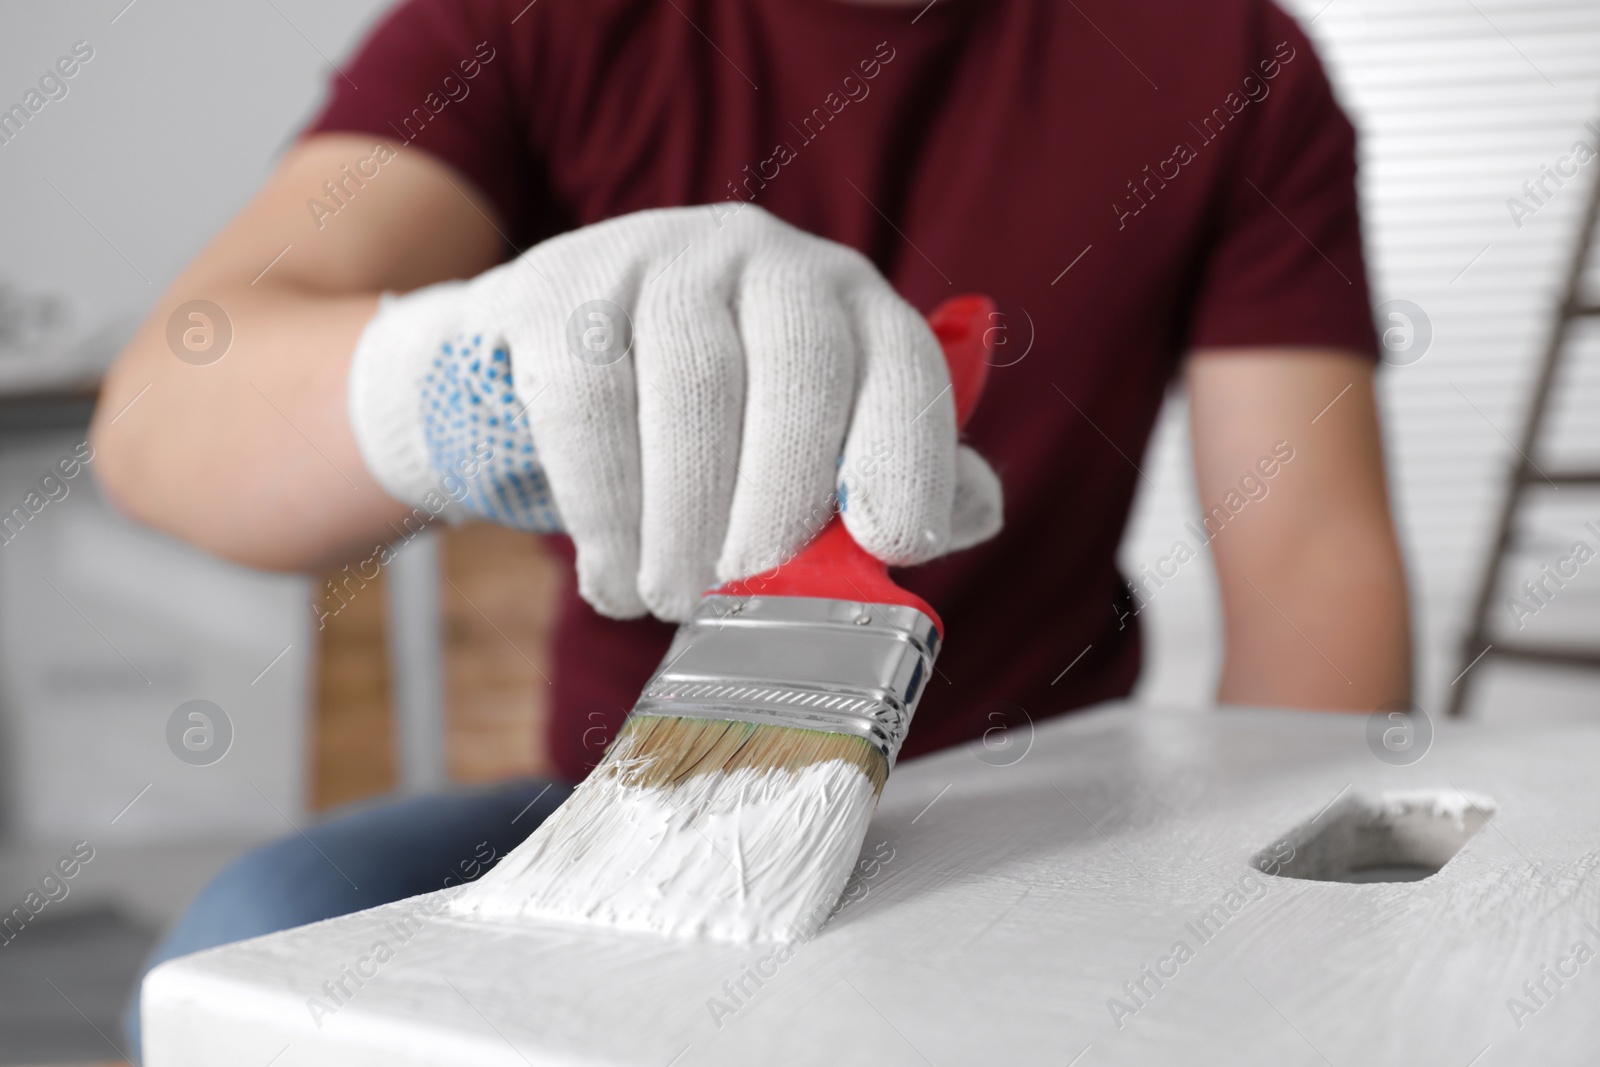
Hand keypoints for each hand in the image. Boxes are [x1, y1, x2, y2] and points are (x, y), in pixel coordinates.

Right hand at [349, 205, 1000, 620]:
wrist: (565, 371)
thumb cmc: (720, 431)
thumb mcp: (817, 450)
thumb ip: (898, 482)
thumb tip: (964, 513)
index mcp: (854, 307)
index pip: (905, 367)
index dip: (910, 454)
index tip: (893, 544)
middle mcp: (771, 261)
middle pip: (799, 370)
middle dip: (779, 504)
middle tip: (743, 598)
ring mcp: (662, 258)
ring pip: (689, 385)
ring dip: (681, 522)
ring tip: (673, 601)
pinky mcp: (561, 285)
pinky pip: (587, 398)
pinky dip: (604, 509)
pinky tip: (613, 576)